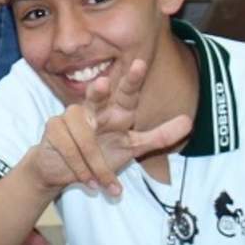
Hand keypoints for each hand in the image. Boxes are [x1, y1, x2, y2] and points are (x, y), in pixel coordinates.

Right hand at [22, 58, 192, 198]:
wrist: (62, 168)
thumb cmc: (101, 152)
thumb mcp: (133, 146)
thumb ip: (160, 136)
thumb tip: (189, 122)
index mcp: (115, 111)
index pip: (126, 93)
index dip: (132, 79)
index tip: (140, 64)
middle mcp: (93, 109)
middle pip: (96, 96)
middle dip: (98, 91)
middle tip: (102, 84)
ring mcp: (71, 117)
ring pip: (84, 137)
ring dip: (95, 163)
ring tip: (101, 180)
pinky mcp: (54, 129)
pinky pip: (70, 150)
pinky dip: (82, 170)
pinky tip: (89, 181)